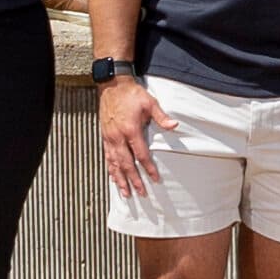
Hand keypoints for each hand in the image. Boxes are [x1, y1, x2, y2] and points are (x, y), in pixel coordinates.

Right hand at [99, 79, 164, 195]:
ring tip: (126, 193)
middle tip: (141, 193)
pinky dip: (111, 169)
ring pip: (114, 164)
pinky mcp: (105, 137)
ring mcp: (110, 138)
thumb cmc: (132, 94)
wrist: (112, 85)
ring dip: (120, 179)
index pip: (141, 154)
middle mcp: (118, 137)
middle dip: (134, 180)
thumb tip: (174, 125)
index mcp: (130, 129)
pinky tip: (114, 178)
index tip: (155, 178)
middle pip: (126, 164)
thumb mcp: (150, 102)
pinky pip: (107, 157)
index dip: (148, 168)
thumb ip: (161, 117)